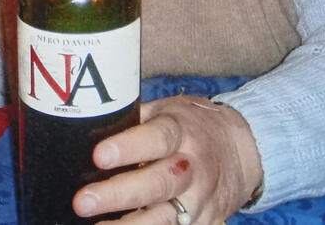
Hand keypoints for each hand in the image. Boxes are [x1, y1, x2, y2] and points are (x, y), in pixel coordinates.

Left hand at [71, 95, 263, 223]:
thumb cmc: (188, 125)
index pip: (156, 139)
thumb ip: (132, 119)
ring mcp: (201, 200)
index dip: (128, 148)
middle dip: (118, 195)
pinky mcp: (205, 223)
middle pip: (158, 184)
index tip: (98, 156)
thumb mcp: (165, 110)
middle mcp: (193, 168)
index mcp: (181, 132)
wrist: (242, 148)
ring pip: (166, 218)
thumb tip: (86, 125)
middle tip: (83, 201)